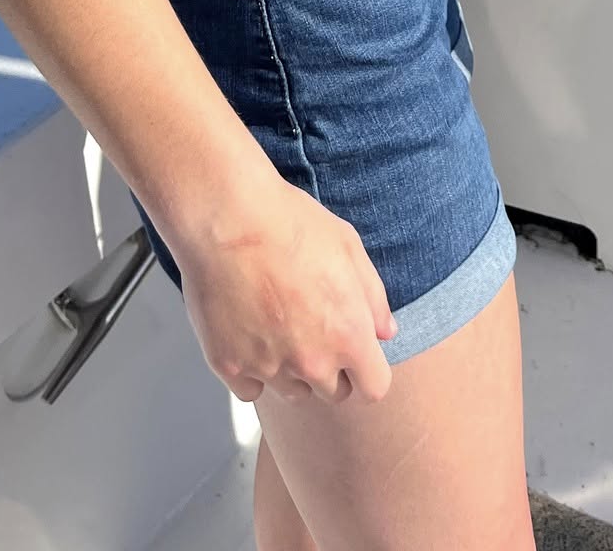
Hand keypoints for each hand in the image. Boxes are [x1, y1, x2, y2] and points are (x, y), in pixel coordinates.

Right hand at [177, 171, 396, 407]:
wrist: (229, 219)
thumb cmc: (291, 225)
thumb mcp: (349, 246)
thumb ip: (373, 297)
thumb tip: (383, 333)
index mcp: (348, 335)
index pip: (373, 388)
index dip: (368, 372)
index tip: (357, 356)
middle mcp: (312, 362)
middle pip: (334, 393)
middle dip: (331, 368)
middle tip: (313, 328)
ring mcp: (269, 368)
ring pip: (293, 392)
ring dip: (293, 371)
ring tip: (279, 326)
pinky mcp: (230, 367)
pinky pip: (251, 388)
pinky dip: (253, 370)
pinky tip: (249, 333)